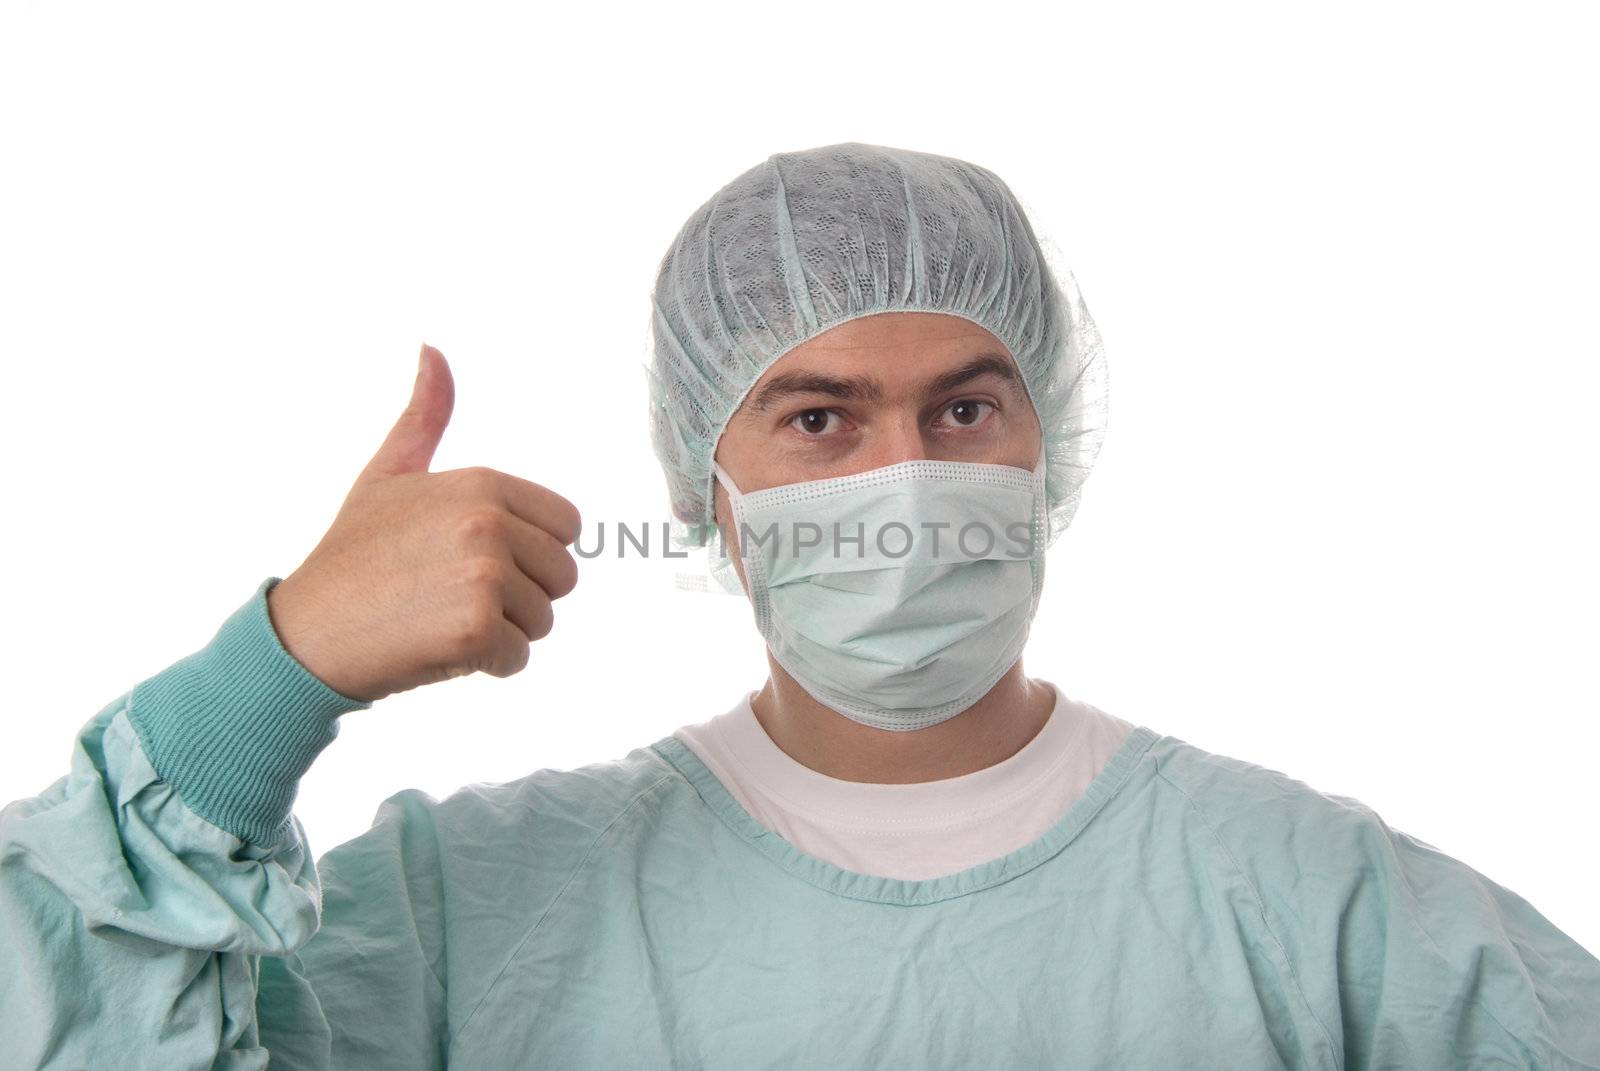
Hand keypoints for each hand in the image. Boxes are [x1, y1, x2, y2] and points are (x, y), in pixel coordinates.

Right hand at [266, 343, 581, 702]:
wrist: (305, 634)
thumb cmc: (351, 558)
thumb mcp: (387, 475)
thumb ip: (423, 417)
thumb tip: (432, 349)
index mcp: (480, 483)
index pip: (566, 527)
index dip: (528, 553)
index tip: (472, 560)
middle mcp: (487, 521)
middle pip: (562, 576)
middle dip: (519, 597)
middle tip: (452, 596)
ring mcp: (484, 574)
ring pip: (542, 621)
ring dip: (501, 634)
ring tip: (440, 619)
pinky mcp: (477, 628)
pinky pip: (518, 658)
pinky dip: (485, 667)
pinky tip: (437, 650)